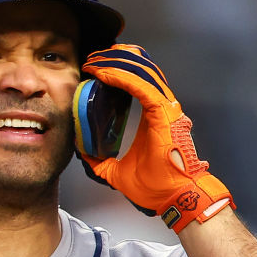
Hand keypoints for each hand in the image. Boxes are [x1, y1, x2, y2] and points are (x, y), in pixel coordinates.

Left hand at [79, 44, 233, 231]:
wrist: (173, 198)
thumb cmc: (156, 187)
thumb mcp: (118, 172)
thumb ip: (101, 162)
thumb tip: (82, 155)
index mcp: (155, 118)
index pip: (138, 83)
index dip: (119, 70)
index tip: (97, 67)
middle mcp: (163, 109)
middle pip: (140, 71)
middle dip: (115, 60)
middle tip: (93, 58)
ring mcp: (165, 110)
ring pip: (141, 73)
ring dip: (115, 63)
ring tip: (95, 60)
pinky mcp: (163, 114)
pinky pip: (141, 87)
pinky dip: (122, 77)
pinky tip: (105, 73)